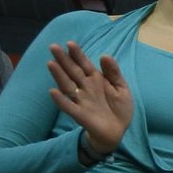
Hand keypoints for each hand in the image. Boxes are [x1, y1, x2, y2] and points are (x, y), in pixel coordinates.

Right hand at [46, 41, 133, 155]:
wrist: (118, 129)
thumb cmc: (119, 107)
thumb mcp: (121, 87)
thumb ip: (113, 72)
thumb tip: (105, 55)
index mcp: (96, 80)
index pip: (84, 64)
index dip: (77, 54)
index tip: (70, 43)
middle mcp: (85, 88)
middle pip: (72, 71)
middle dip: (63, 59)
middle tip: (53, 46)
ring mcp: (81, 100)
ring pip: (67, 85)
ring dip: (59, 75)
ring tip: (51, 63)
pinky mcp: (80, 114)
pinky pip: (68, 106)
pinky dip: (61, 99)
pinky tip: (53, 91)